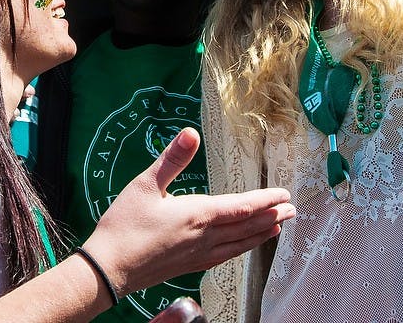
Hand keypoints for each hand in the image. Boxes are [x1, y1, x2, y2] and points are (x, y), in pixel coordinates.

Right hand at [81, 128, 293, 295]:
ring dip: (262, 234)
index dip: (265, 200)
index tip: (284, 194)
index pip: (241, 207)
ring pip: (240, 244)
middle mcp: (204, 238)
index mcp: (197, 215)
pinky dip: (243, 249)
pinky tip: (245, 247)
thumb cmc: (124, 226)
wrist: (109, 269)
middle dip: (272, 216)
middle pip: (247, 227)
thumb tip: (191, 133)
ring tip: (279, 227)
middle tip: (293, 209)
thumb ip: (172, 159)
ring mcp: (199, 255)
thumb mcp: (145, 185)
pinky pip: (226, 257)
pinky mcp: (190, 266)